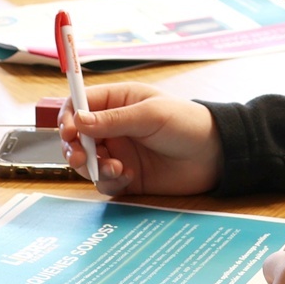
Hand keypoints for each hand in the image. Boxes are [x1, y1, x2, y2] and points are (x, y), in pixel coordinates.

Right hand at [60, 82, 222, 195]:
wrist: (216, 156)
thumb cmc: (187, 124)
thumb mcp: (151, 115)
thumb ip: (113, 120)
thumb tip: (77, 120)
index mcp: (118, 102)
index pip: (80, 104)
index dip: (68, 117)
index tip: (68, 131)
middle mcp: (114, 127)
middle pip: (77, 137)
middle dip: (74, 147)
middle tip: (80, 157)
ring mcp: (119, 152)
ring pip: (87, 161)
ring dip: (93, 166)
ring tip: (115, 168)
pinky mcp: (126, 176)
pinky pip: (104, 182)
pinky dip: (109, 181)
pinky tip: (128, 176)